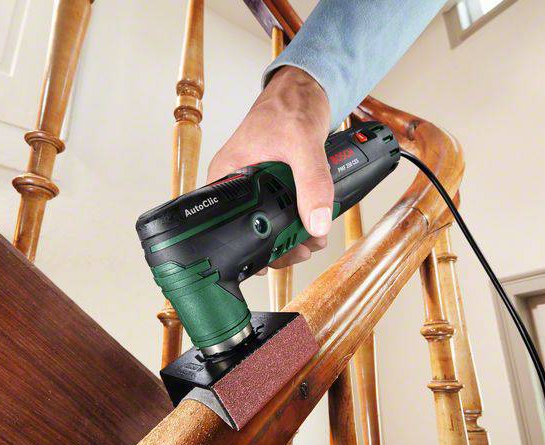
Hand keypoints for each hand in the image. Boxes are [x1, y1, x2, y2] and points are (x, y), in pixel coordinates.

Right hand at [207, 66, 331, 270]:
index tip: (274, 257)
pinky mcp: (276, 183)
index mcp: (228, 174)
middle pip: (252, 227)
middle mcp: (239, 182)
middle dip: (280, 245)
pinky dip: (301, 218)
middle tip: (303, 249)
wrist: (307, 88)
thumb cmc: (290, 104)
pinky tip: (315, 222)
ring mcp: (258, 183)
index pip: (228, 222)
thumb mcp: (302, 143)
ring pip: (271, 221)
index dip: (250, 246)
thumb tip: (316, 221)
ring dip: (294, 234)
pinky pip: (285, 208)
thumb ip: (312, 181)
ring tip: (314, 238)